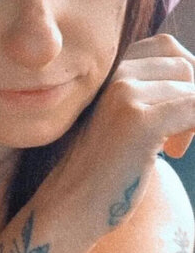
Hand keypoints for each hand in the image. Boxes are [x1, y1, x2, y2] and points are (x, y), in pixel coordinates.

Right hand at [39, 33, 194, 241]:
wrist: (70, 205)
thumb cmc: (99, 168)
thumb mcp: (119, 118)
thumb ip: (145, 93)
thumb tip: (192, 79)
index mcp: (107, 71)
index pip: (166, 48)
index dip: (184, 78)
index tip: (177, 113)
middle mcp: (114, 75)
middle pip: (184, 66)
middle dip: (192, 98)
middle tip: (178, 139)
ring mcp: (125, 96)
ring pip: (192, 89)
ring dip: (194, 120)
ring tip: (174, 149)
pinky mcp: (139, 122)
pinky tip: (176, 152)